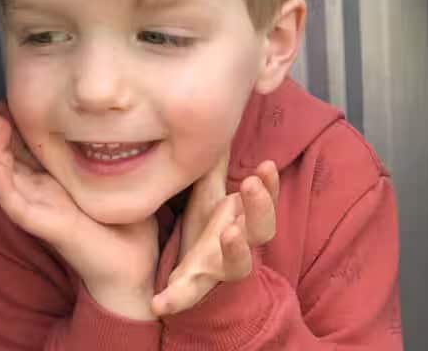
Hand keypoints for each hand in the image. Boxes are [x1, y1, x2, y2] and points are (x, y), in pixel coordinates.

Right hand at [0, 101, 159, 319]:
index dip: (10, 125)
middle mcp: (38, 193)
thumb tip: (119, 122)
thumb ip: (108, 156)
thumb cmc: (126, 227)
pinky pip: (8, 193)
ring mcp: (34, 207)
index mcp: (52, 184)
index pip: (21, 150)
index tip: (7, 98)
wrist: (131, 266)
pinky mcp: (35, 220)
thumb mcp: (112, 180)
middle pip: (2, 157)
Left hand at [151, 157, 279, 315]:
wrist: (193, 275)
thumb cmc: (206, 230)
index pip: (265, 200)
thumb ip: (213, 166)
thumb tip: (219, 125)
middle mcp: (238, 244)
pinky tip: (158, 302)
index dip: (269, 185)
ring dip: (237, 250)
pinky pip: (187, 296)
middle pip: (261, 229)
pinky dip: (175, 299)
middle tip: (252, 185)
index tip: (266, 165)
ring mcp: (219, 269)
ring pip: (239, 264)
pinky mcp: (195, 288)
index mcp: (242, 219)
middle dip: (260, 208)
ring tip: (230, 233)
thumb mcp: (209, 195)